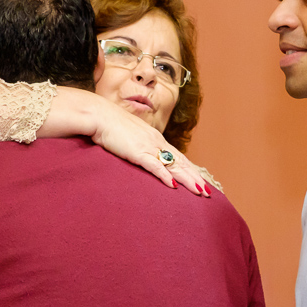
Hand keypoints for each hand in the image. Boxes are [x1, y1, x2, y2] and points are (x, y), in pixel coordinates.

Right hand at [48, 87, 209, 194]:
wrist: (98, 115)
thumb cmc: (111, 126)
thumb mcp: (130, 137)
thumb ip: (139, 147)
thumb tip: (143, 156)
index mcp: (155, 139)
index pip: (178, 157)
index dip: (191, 170)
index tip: (201, 181)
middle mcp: (156, 142)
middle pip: (181, 163)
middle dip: (196, 178)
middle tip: (208, 192)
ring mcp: (148, 146)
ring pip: (173, 165)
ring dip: (188, 179)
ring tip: (200, 192)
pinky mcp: (136, 151)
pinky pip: (154, 165)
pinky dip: (164, 175)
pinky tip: (173, 186)